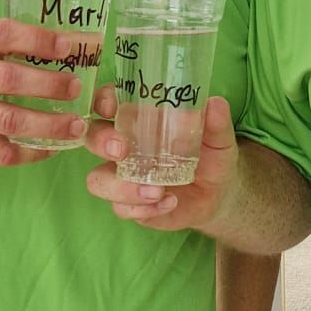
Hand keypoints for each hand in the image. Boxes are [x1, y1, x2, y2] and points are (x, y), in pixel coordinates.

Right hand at [0, 19, 85, 166]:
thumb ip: (11, 46)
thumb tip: (73, 44)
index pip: (2, 34)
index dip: (36, 39)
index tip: (67, 46)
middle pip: (9, 80)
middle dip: (48, 85)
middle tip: (76, 88)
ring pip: (9, 120)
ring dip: (48, 124)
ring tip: (76, 125)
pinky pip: (1, 152)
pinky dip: (31, 153)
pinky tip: (51, 148)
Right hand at [84, 91, 237, 231]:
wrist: (218, 194)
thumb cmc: (211, 155)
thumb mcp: (218, 138)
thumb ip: (216, 122)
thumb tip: (215, 103)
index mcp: (137, 120)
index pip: (106, 103)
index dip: (101, 101)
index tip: (110, 106)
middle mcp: (122, 146)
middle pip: (92, 138)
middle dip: (101, 142)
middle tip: (122, 150)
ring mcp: (122, 177)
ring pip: (98, 180)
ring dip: (122, 187)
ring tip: (157, 190)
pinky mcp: (129, 204)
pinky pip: (121, 208)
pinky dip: (144, 209)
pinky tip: (169, 203)